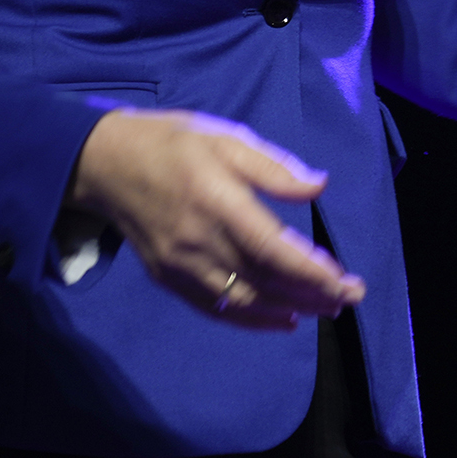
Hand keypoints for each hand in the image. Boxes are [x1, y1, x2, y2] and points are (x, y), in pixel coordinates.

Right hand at [67, 109, 366, 330]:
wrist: (105, 163)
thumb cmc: (175, 143)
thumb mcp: (227, 138)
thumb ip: (275, 168)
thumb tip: (319, 188)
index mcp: (217, 200)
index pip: (272, 249)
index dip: (311, 272)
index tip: (344, 280)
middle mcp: (198, 240)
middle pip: (264, 280)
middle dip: (312, 294)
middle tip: (350, 296)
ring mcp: (180, 265)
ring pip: (242, 302)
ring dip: (288, 310)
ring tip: (326, 309)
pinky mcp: (167, 278)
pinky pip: (215, 308)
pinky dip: (252, 319)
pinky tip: (283, 318)